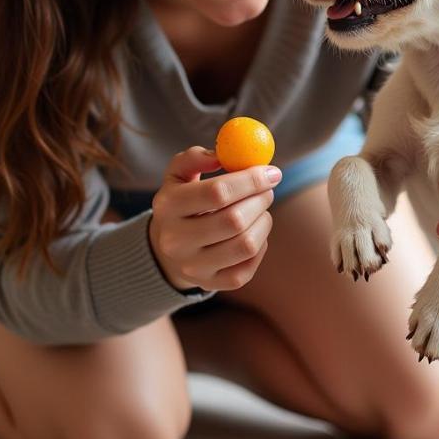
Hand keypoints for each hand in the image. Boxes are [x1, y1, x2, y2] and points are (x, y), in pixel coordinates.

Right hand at [148, 146, 281, 292]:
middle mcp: (175, 240)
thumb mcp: (179, 174)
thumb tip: (222, 154)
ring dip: (264, 222)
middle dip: (260, 200)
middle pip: (234, 220)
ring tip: (260, 209)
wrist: (167, 247)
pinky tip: (253, 232)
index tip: (271, 171)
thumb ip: (195, 157)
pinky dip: (260, 246)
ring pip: (246, 245)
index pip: (217, 192)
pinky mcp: (210, 284)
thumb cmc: (183, 201)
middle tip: (269, 189)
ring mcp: (192, 266)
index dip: (251, 180)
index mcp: (167, 206)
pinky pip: (248, 267)